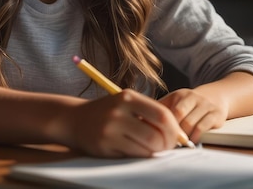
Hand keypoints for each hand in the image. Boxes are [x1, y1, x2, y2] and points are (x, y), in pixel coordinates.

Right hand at [61, 90, 182, 157]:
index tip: (177, 136)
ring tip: (150, 148)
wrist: (73, 119)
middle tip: (166, 147)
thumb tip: (179, 133)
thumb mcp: (125, 103)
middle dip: (167, 145)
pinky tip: (134, 149)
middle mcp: (119, 111)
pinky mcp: (104, 145)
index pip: (163, 115)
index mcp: (128, 97)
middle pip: (157, 135)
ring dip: (154, 152)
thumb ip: (149, 113)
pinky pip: (133, 155)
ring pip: (147, 148)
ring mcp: (110, 129)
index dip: (175, 129)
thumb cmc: (107, 112)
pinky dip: (140, 155)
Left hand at [159, 88, 227, 142]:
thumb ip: (159, 109)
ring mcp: (205, 106)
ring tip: (178, 143)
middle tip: (167, 142)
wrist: (215, 97)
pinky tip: (191, 141)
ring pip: (191, 124)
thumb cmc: (189, 104)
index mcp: (179, 95)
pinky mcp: (216, 115)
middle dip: (173, 131)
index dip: (162, 125)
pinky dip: (196, 137)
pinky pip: (204, 127)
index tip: (156, 135)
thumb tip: (139, 120)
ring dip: (184, 136)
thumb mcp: (174, 102)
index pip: (168, 110)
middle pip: (179, 117)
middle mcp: (193, 98)